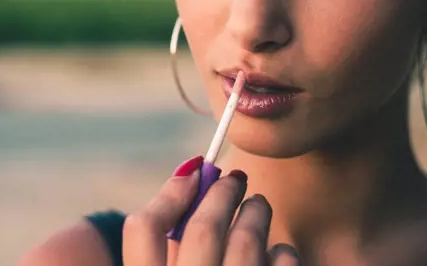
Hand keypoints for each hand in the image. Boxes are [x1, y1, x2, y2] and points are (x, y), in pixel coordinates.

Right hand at [122, 156, 300, 265]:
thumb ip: (173, 242)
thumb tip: (192, 174)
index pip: (144, 229)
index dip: (170, 192)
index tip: (193, 170)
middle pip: (203, 229)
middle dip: (221, 193)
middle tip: (234, 179)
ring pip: (247, 239)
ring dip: (255, 212)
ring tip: (257, 206)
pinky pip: (282, 261)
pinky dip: (281, 252)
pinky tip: (277, 252)